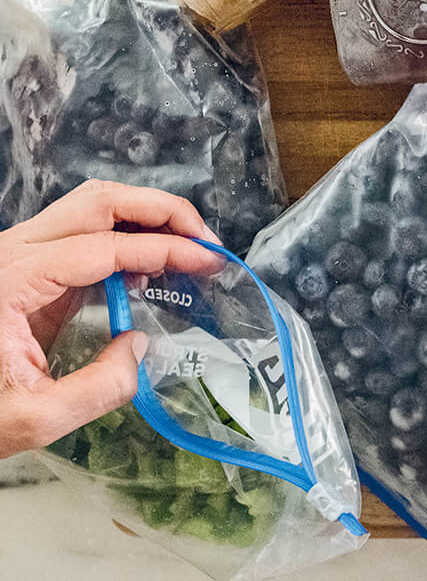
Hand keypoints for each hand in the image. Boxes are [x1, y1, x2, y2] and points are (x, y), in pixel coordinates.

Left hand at [0, 179, 223, 457]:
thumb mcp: (31, 420)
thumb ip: (97, 389)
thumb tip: (141, 348)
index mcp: (15, 278)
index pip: (108, 246)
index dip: (166, 251)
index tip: (210, 262)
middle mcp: (16, 250)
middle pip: (102, 201)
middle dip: (164, 212)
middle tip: (206, 243)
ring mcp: (22, 252)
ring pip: (95, 206)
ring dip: (148, 217)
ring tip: (188, 248)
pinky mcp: (31, 265)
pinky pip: (88, 232)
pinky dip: (129, 237)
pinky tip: (151, 269)